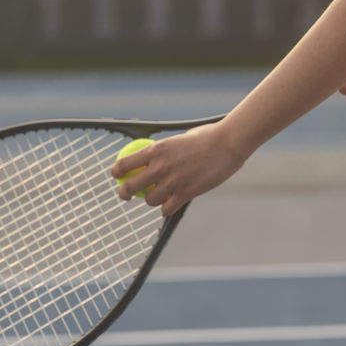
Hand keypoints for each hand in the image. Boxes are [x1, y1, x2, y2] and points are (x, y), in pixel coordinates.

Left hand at [109, 121, 247, 215]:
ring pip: (149, 201)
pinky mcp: (186, 193)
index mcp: (157, 149)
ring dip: (153, 200)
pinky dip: (168, 207)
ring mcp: (173, 181)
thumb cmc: (209, 136)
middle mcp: (160, 166)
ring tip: (160, 196)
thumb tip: (159, 153)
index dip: (116, 172)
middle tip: (126, 196)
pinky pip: (167, 208)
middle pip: (129, 186)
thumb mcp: (181, 138)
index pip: (124, 164)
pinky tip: (173, 203)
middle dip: (124, 194)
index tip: (117, 176)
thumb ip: (168, 149)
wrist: (229, 142)